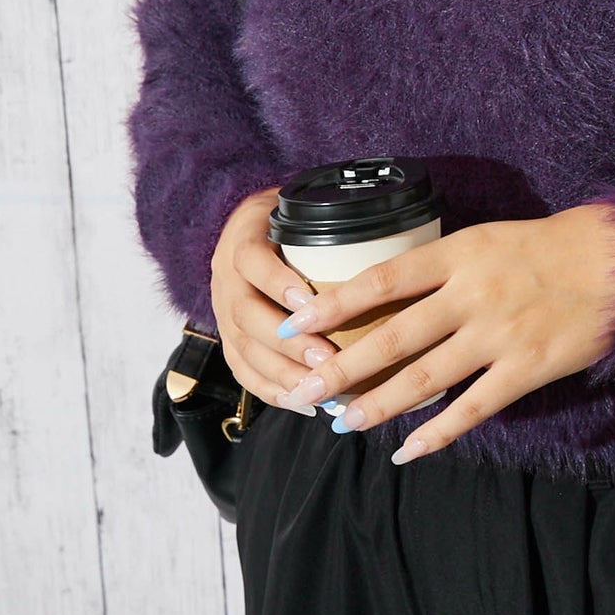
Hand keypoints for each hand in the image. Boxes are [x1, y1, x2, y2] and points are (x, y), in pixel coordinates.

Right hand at [209, 186, 340, 413]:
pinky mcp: (227, 338)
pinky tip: (302, 402)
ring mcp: (222, 311)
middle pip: (244, 313)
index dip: (277, 282)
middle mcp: (226, 276)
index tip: (311, 301)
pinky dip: (271, 390)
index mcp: (243, 239)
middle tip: (326, 358)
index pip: (251, 259)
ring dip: (282, 371)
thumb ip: (332, 226)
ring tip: (319, 387)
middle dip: (287, 341)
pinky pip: (242, 371)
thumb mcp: (303, 212)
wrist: (250, 228)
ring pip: (241, 347)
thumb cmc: (291, 223)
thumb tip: (393, 237)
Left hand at [274, 202, 614, 462]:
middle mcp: (473, 293)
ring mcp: (500, 334)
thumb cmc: (547, 246)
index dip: (333, 304)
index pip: (382, 279)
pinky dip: (437, 434)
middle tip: (301, 393)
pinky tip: (408, 451)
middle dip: (341, 369)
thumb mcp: (486, 238)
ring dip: (379, 405)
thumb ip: (442, 266)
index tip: (293, 324)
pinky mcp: (528, 368)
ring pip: (425, 379)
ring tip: (343, 425)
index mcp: (459, 253)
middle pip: (393, 336)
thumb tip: (386, 293)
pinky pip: (473, 408)